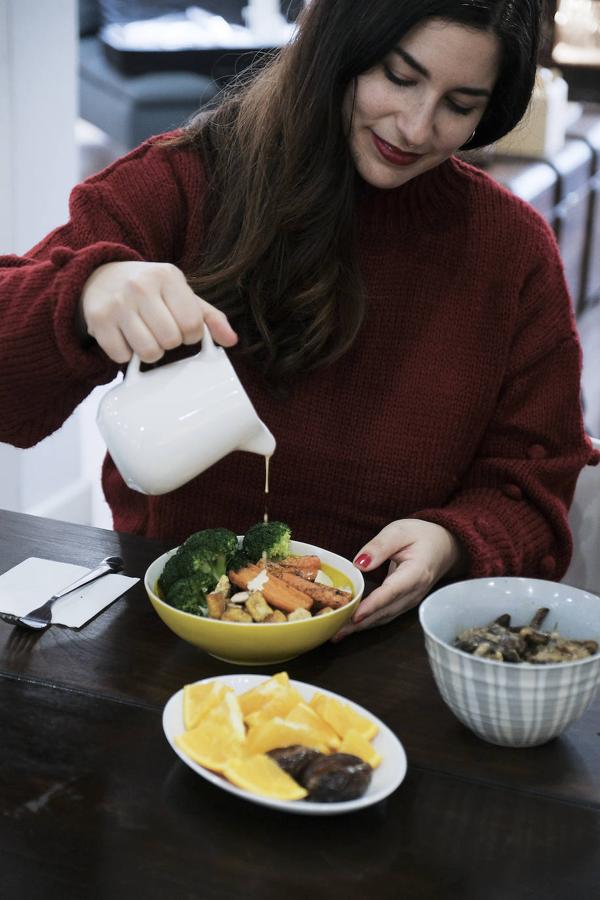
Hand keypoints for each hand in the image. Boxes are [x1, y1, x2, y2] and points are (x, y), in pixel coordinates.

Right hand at [80, 260, 237, 363]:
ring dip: (150, 352)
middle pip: (171, 340)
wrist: (100, 275)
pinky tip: (125, 337)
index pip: (193, 324)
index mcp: (167, 276)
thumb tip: (232, 340)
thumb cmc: (149, 289)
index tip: (182, 328)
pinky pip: (122, 357)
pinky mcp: (98, 320)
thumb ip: (209, 316)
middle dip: (170, 343)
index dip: (191, 335)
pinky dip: (126, 355)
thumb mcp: (180, 293)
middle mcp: (140, 286)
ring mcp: (117, 303)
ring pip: (148, 352)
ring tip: (145, 336)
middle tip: (161, 331)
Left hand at [333, 519, 464, 640]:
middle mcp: (415, 592)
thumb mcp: (399, 531)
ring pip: (384, 617)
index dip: (373, 605)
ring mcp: (411, 601)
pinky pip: (385, 615)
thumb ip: (379, 547)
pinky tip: (350, 626)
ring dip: (361, 627)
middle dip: (360, 623)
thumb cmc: (420, 536)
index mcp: (416, 573)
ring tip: (337, 633)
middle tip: (335, 631)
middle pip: (385, 611)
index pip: (392, 592)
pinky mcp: (404, 604)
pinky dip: (368, 622)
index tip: (354, 616)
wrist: (444, 545)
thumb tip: (359, 564)